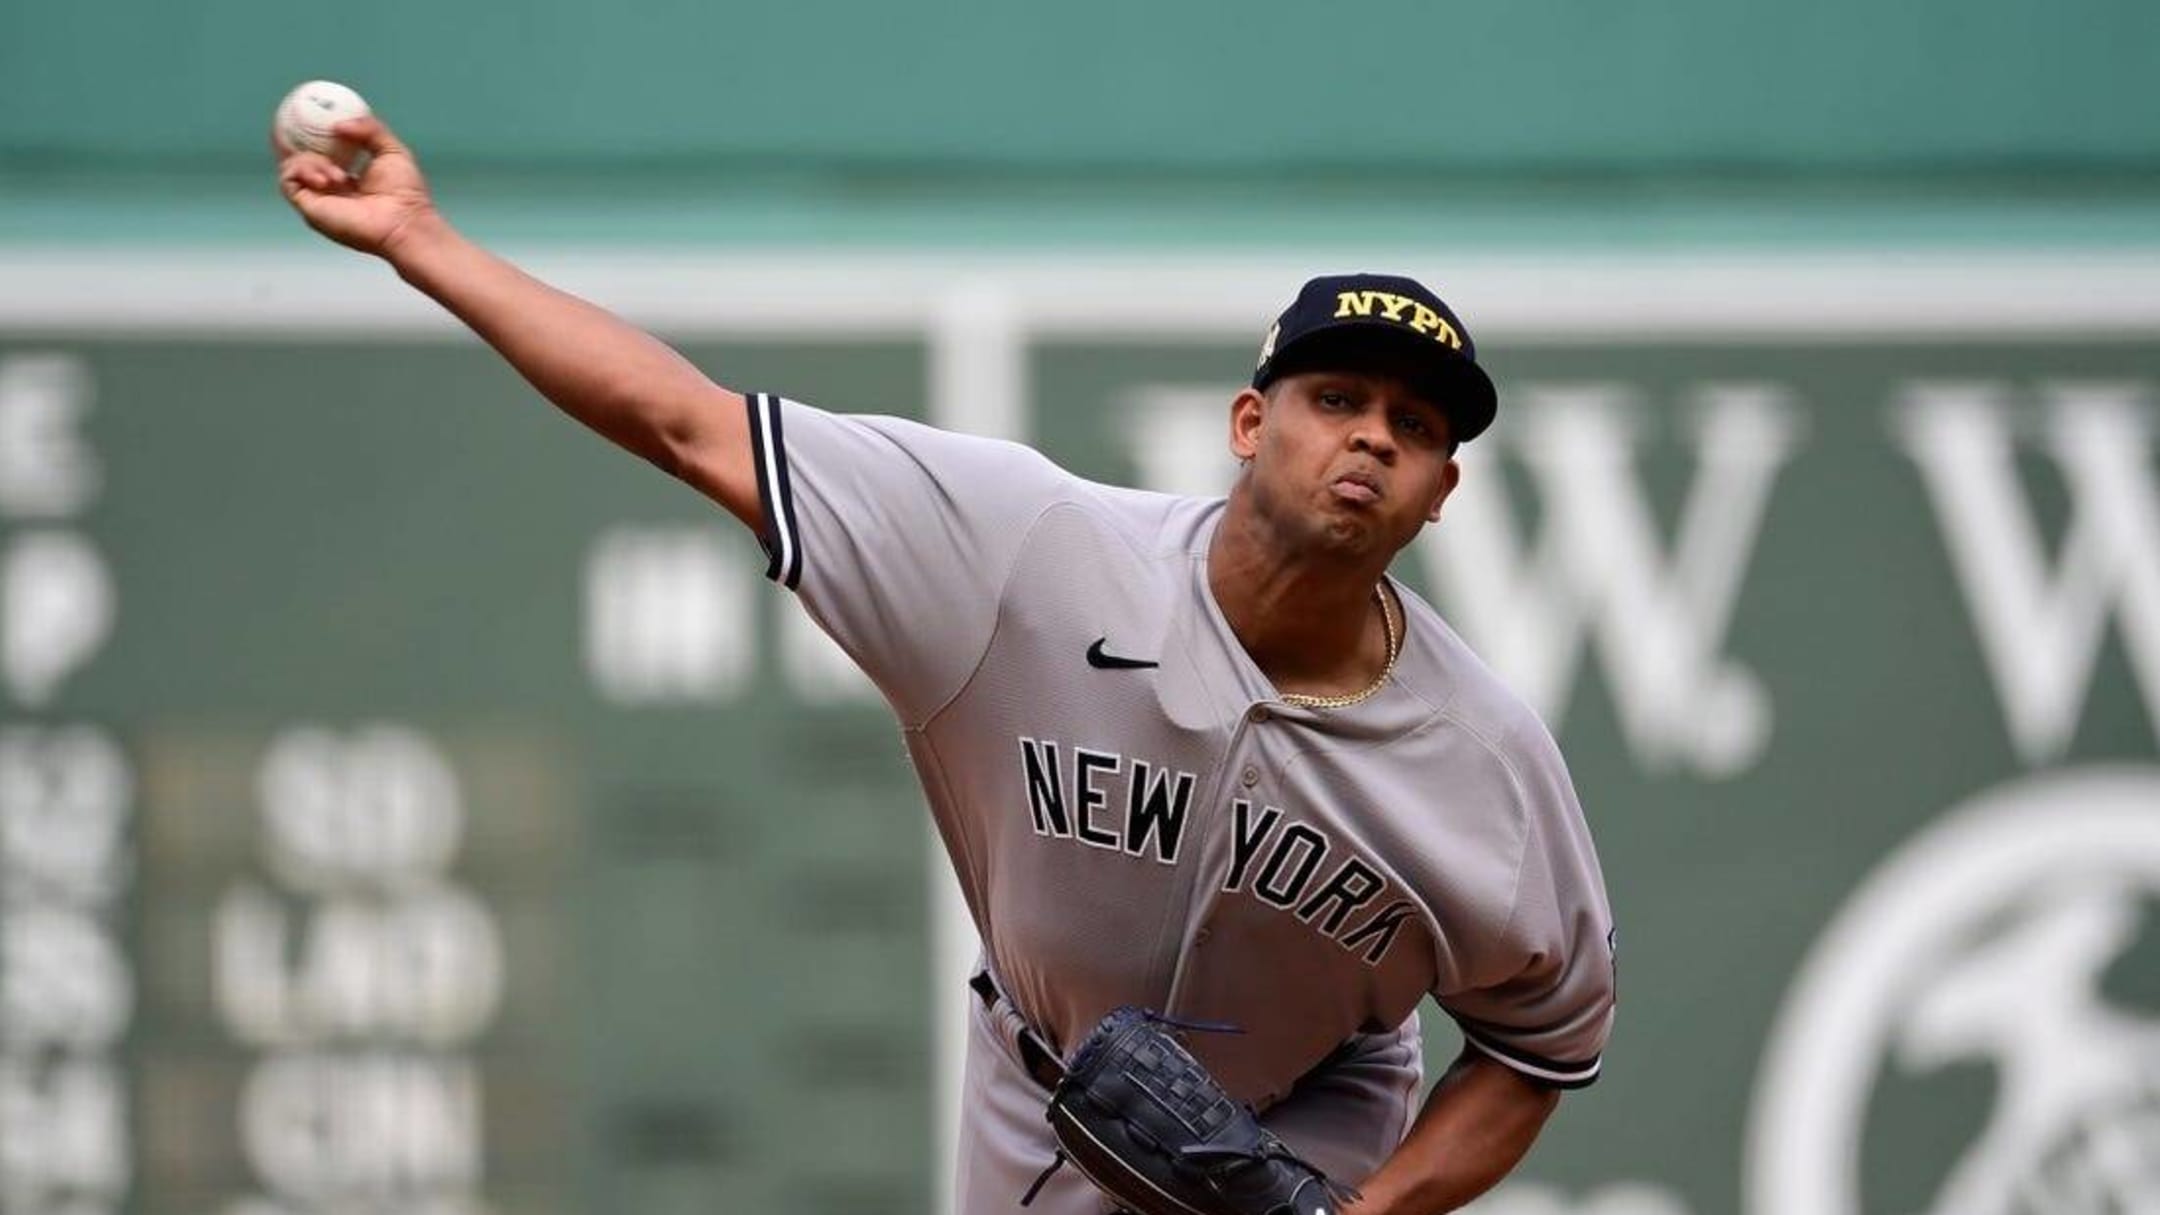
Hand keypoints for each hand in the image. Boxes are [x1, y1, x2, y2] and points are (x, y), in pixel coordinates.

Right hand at [276, 116, 439, 258]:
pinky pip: (288, 180)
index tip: (306, 113)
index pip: (321, 152)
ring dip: (311, 161)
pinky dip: (302, 171)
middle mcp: (329, 188)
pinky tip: (325, 179)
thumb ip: (370, 130)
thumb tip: (339, 124)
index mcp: (347, 177)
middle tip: (290, 121)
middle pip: (299, 157)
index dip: (310, 133)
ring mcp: (318, 198)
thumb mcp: (392, 150)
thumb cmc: (406, 193)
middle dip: (290, 138)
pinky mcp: (309, 208)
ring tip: (339, 175)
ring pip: (293, 166)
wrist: (404, 222)